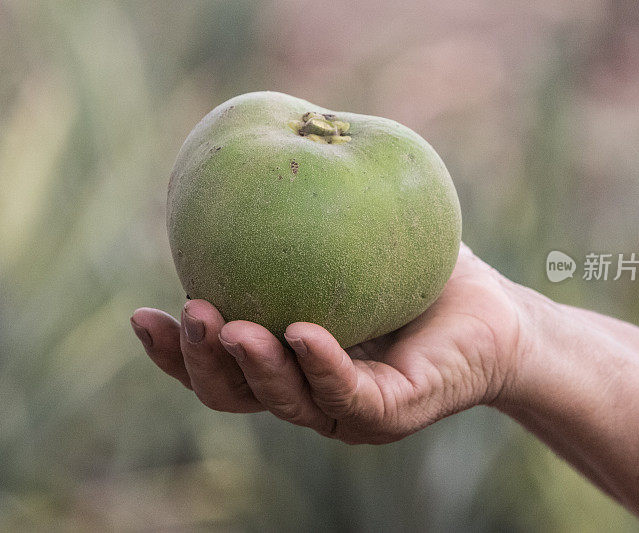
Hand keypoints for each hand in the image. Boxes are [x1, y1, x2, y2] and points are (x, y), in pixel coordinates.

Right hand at [130, 244, 522, 443]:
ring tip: (230, 326)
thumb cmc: (421, 274)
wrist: (495, 314)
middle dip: (202, 363)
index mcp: (288, 362)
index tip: (143, 316)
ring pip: (284, 401)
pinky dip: (321, 364)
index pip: (220, 367)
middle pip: (236, 394)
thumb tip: (265, 147)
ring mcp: (348, 411)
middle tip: (189, 314)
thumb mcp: (352, 238)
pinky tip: (302, 331)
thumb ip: (304, 216)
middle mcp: (308, 392)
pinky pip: (348, 394)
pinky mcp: (391, 413)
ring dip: (252, 368)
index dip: (175, 354)